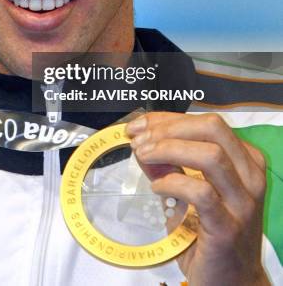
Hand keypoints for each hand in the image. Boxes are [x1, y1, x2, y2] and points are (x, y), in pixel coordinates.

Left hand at [126, 112, 269, 285]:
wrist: (234, 282)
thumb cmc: (210, 232)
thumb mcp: (189, 192)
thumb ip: (168, 166)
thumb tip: (140, 143)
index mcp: (244, 161)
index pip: (207, 123)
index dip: (168, 118)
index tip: (138, 125)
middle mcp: (249, 176)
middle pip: (212, 128)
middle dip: (169, 128)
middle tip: (139, 139)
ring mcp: (242, 202)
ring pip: (210, 155)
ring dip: (169, 149)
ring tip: (143, 157)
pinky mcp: (228, 227)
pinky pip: (201, 193)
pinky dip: (173, 183)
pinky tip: (157, 188)